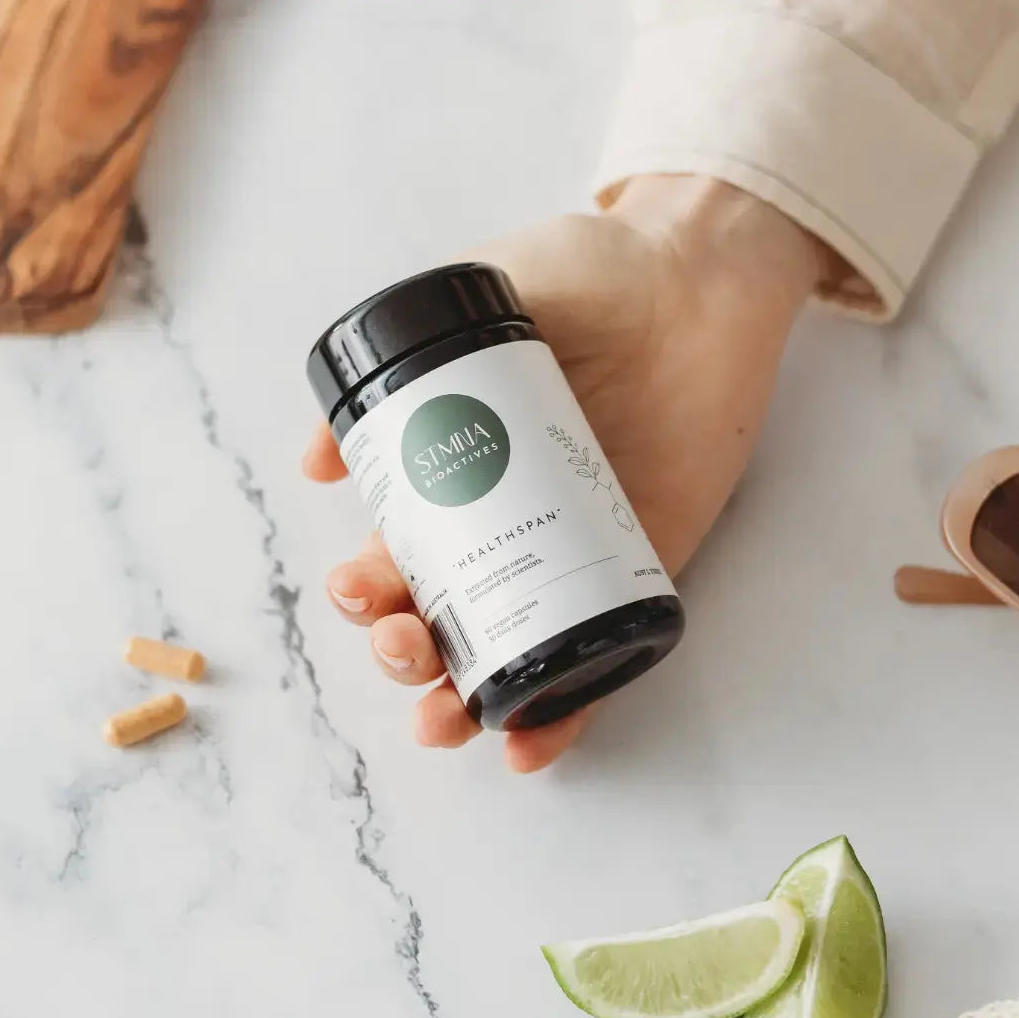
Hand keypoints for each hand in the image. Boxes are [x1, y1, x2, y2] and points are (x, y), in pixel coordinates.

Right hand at [303, 177, 824, 771]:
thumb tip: (318, 458)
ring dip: (462, 700)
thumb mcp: (482, 292)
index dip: (367, 589)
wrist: (700, 274)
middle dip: (404, 650)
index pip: (399, 553)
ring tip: (442, 716)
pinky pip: (600, 657)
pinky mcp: (642, 571)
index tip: (357, 590)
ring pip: (508, 651)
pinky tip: (526, 745)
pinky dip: (562, 713)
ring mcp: (574, 555)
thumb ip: (405, 356)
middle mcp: (509, 526)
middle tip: (402, 644)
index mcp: (461, 476)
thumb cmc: (591, 272)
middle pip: (441, 616)